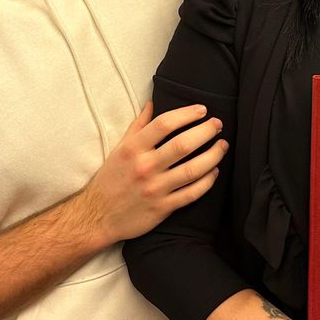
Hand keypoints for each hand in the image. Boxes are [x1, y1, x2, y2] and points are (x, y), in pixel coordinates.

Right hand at [77, 102, 227, 244]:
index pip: (164, 124)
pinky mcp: (162, 208)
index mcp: (132, 149)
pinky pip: (191, 193)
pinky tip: (214, 171)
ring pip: (192, 170)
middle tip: (218, 124)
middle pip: (183, 145)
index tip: (202, 109)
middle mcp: (144, 167)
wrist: (97, 216)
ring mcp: (155, 189)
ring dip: (213, 155)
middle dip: (206, 131)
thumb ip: (138, 126)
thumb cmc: (110, 179)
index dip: (187, 114)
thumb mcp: (119, 148)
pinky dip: (207, 182)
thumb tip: (152, 102)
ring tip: (223, 146)